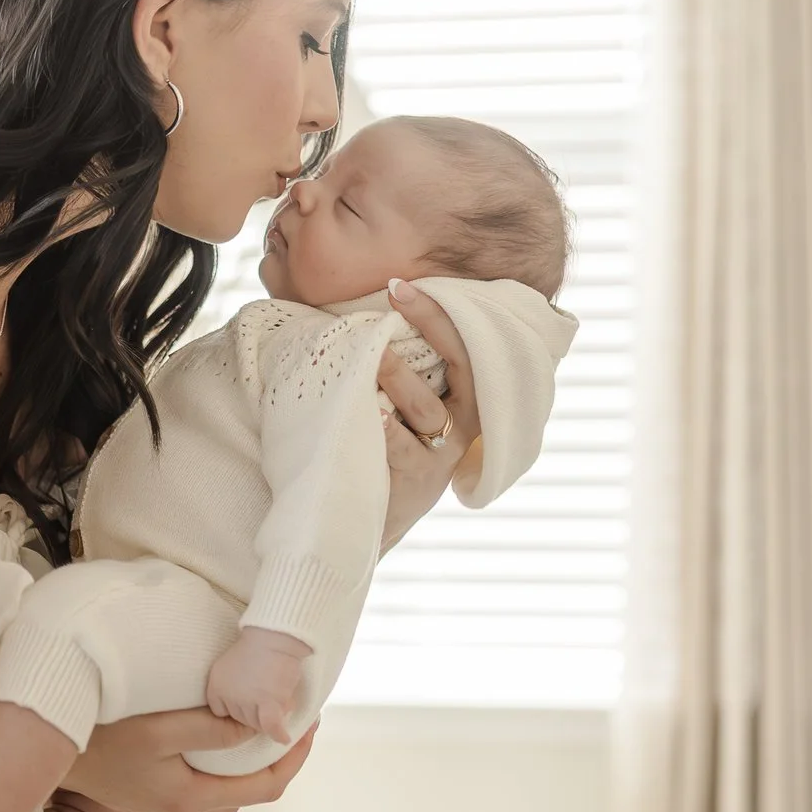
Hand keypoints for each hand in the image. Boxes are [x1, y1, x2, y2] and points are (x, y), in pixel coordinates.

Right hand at [63, 708, 318, 811]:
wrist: (37, 747)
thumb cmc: (95, 735)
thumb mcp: (155, 729)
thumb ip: (209, 730)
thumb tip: (262, 727)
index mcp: (189, 796)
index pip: (266, 786)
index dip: (296, 756)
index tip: (313, 720)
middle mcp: (179, 807)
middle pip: (249, 788)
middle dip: (278, 754)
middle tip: (295, 714)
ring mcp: (160, 801)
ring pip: (223, 785)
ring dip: (249, 758)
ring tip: (262, 721)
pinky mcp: (144, 788)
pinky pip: (199, 777)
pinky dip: (221, 758)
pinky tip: (216, 731)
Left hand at [206, 626, 311, 743]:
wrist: (272, 637)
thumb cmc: (253, 647)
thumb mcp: (226, 664)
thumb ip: (225, 683)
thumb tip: (228, 705)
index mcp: (215, 688)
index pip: (222, 712)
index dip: (236, 708)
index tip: (246, 701)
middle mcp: (230, 698)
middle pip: (243, 719)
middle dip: (255, 712)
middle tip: (267, 697)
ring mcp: (250, 702)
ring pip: (259, 723)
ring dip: (270, 716)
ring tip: (278, 702)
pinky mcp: (271, 704)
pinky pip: (272, 727)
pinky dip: (278, 733)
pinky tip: (283, 738)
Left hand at [378, 277, 480, 552]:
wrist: (356, 527)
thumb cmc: (368, 454)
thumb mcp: (386, 410)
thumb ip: (386, 372)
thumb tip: (348, 318)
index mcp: (457, 401)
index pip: (461, 347)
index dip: (437, 314)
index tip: (400, 284)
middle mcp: (459, 427)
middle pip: (463, 369)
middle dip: (434, 328)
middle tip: (396, 299)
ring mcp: (440, 457)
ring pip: (428, 410)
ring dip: (399, 379)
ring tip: (376, 356)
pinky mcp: (418, 485)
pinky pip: (403, 451)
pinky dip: (386, 432)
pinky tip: (373, 416)